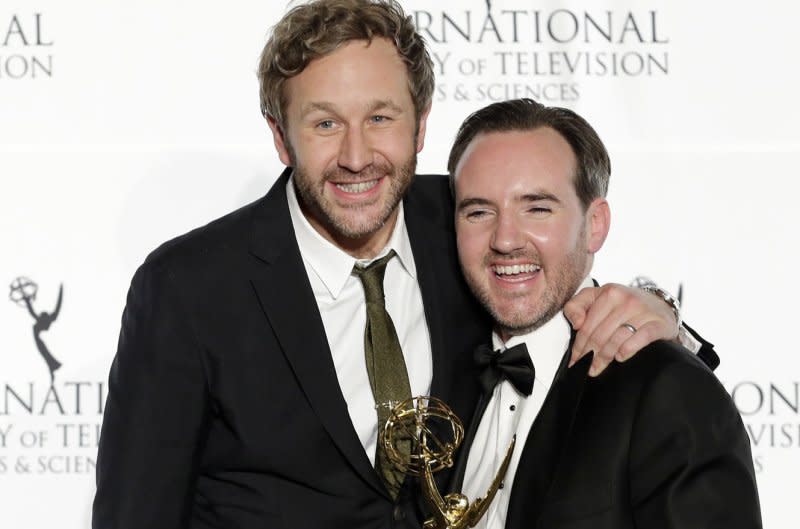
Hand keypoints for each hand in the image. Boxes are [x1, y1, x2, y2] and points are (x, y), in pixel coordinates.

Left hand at [563, 283, 678, 376]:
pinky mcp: (659, 323)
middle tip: (586, 368)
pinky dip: (628, 349)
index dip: (579, 346)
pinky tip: (620, 357)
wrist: (660, 303)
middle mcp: (626, 300)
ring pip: (617, 339)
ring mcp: (643, 311)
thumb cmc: (624, 304)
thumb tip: (576, 323)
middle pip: (601, 335)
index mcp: (609, 293)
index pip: (588, 326)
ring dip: (605, 357)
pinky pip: (641, 338)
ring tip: (598, 367)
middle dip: (590, 355)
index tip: (574, 359)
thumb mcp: (597, 297)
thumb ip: (576, 305)